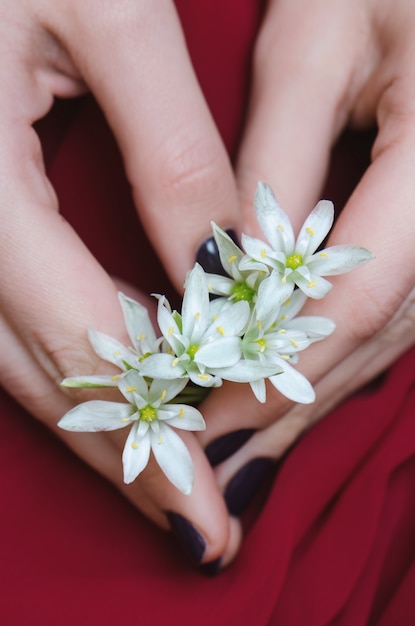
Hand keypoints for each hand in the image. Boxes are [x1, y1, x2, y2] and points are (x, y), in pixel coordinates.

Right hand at [0, 0, 242, 567]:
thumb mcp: (108, 14)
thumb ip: (174, 149)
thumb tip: (225, 267)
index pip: (81, 333)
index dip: (153, 420)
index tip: (208, 492)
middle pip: (45, 373)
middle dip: (127, 456)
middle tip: (195, 523)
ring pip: (18, 361)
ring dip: (100, 426)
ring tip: (169, 478)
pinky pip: (6, 321)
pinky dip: (72, 367)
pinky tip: (124, 386)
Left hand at [197, 0, 414, 552]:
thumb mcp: (312, 45)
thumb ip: (272, 167)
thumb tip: (229, 275)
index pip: (351, 296)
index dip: (275, 364)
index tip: (209, 412)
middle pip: (375, 334)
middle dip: (293, 402)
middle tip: (227, 460)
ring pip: (392, 334)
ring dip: (315, 390)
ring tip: (253, 442)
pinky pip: (398, 308)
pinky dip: (340, 352)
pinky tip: (297, 383)